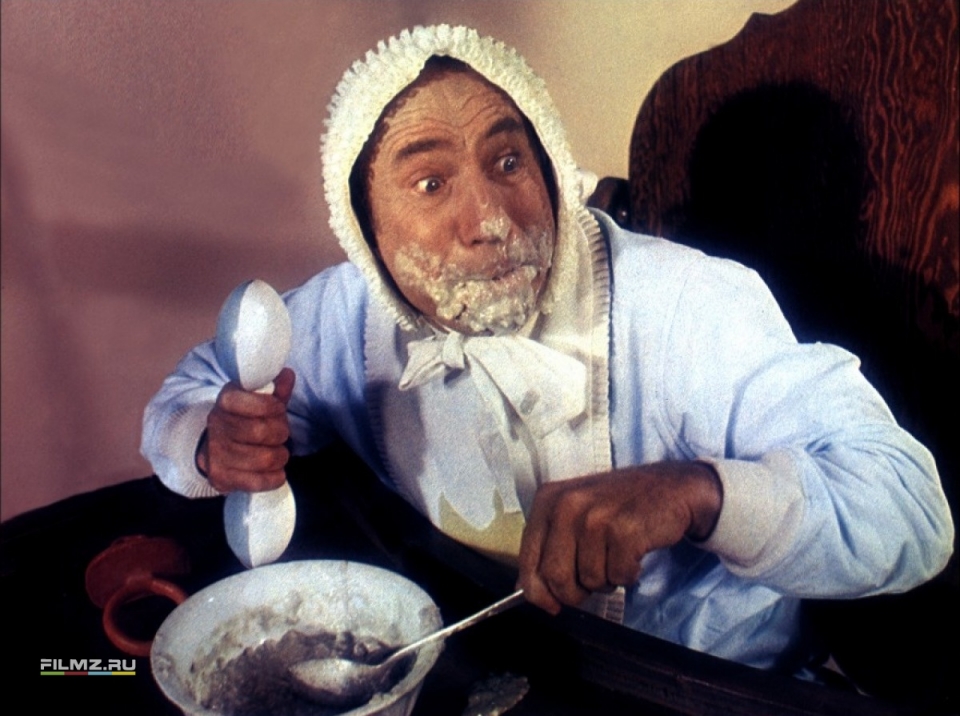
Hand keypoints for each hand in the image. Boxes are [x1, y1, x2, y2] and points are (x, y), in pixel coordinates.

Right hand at [196, 368, 294, 492]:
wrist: (213, 446)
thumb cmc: (244, 420)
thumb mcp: (258, 400)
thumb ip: (275, 390)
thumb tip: (288, 374)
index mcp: (226, 400)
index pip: (255, 402)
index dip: (273, 407)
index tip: (278, 409)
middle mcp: (217, 425)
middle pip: (262, 432)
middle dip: (281, 432)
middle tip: (281, 433)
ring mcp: (216, 453)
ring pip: (264, 458)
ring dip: (280, 456)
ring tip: (278, 452)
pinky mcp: (220, 478)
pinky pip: (258, 482)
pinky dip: (274, 477)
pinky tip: (274, 471)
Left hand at [518, 461, 721, 614]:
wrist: (670, 488)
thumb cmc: (619, 506)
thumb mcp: (574, 515)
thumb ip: (549, 547)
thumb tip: (527, 591)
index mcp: (548, 501)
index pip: (528, 561)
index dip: (538, 592)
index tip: (551, 604)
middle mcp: (567, 505)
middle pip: (555, 578)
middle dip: (575, 592)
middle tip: (593, 582)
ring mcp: (595, 517)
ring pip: (590, 580)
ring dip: (607, 580)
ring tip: (617, 555)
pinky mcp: (624, 530)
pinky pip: (618, 576)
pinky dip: (628, 574)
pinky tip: (633, 553)